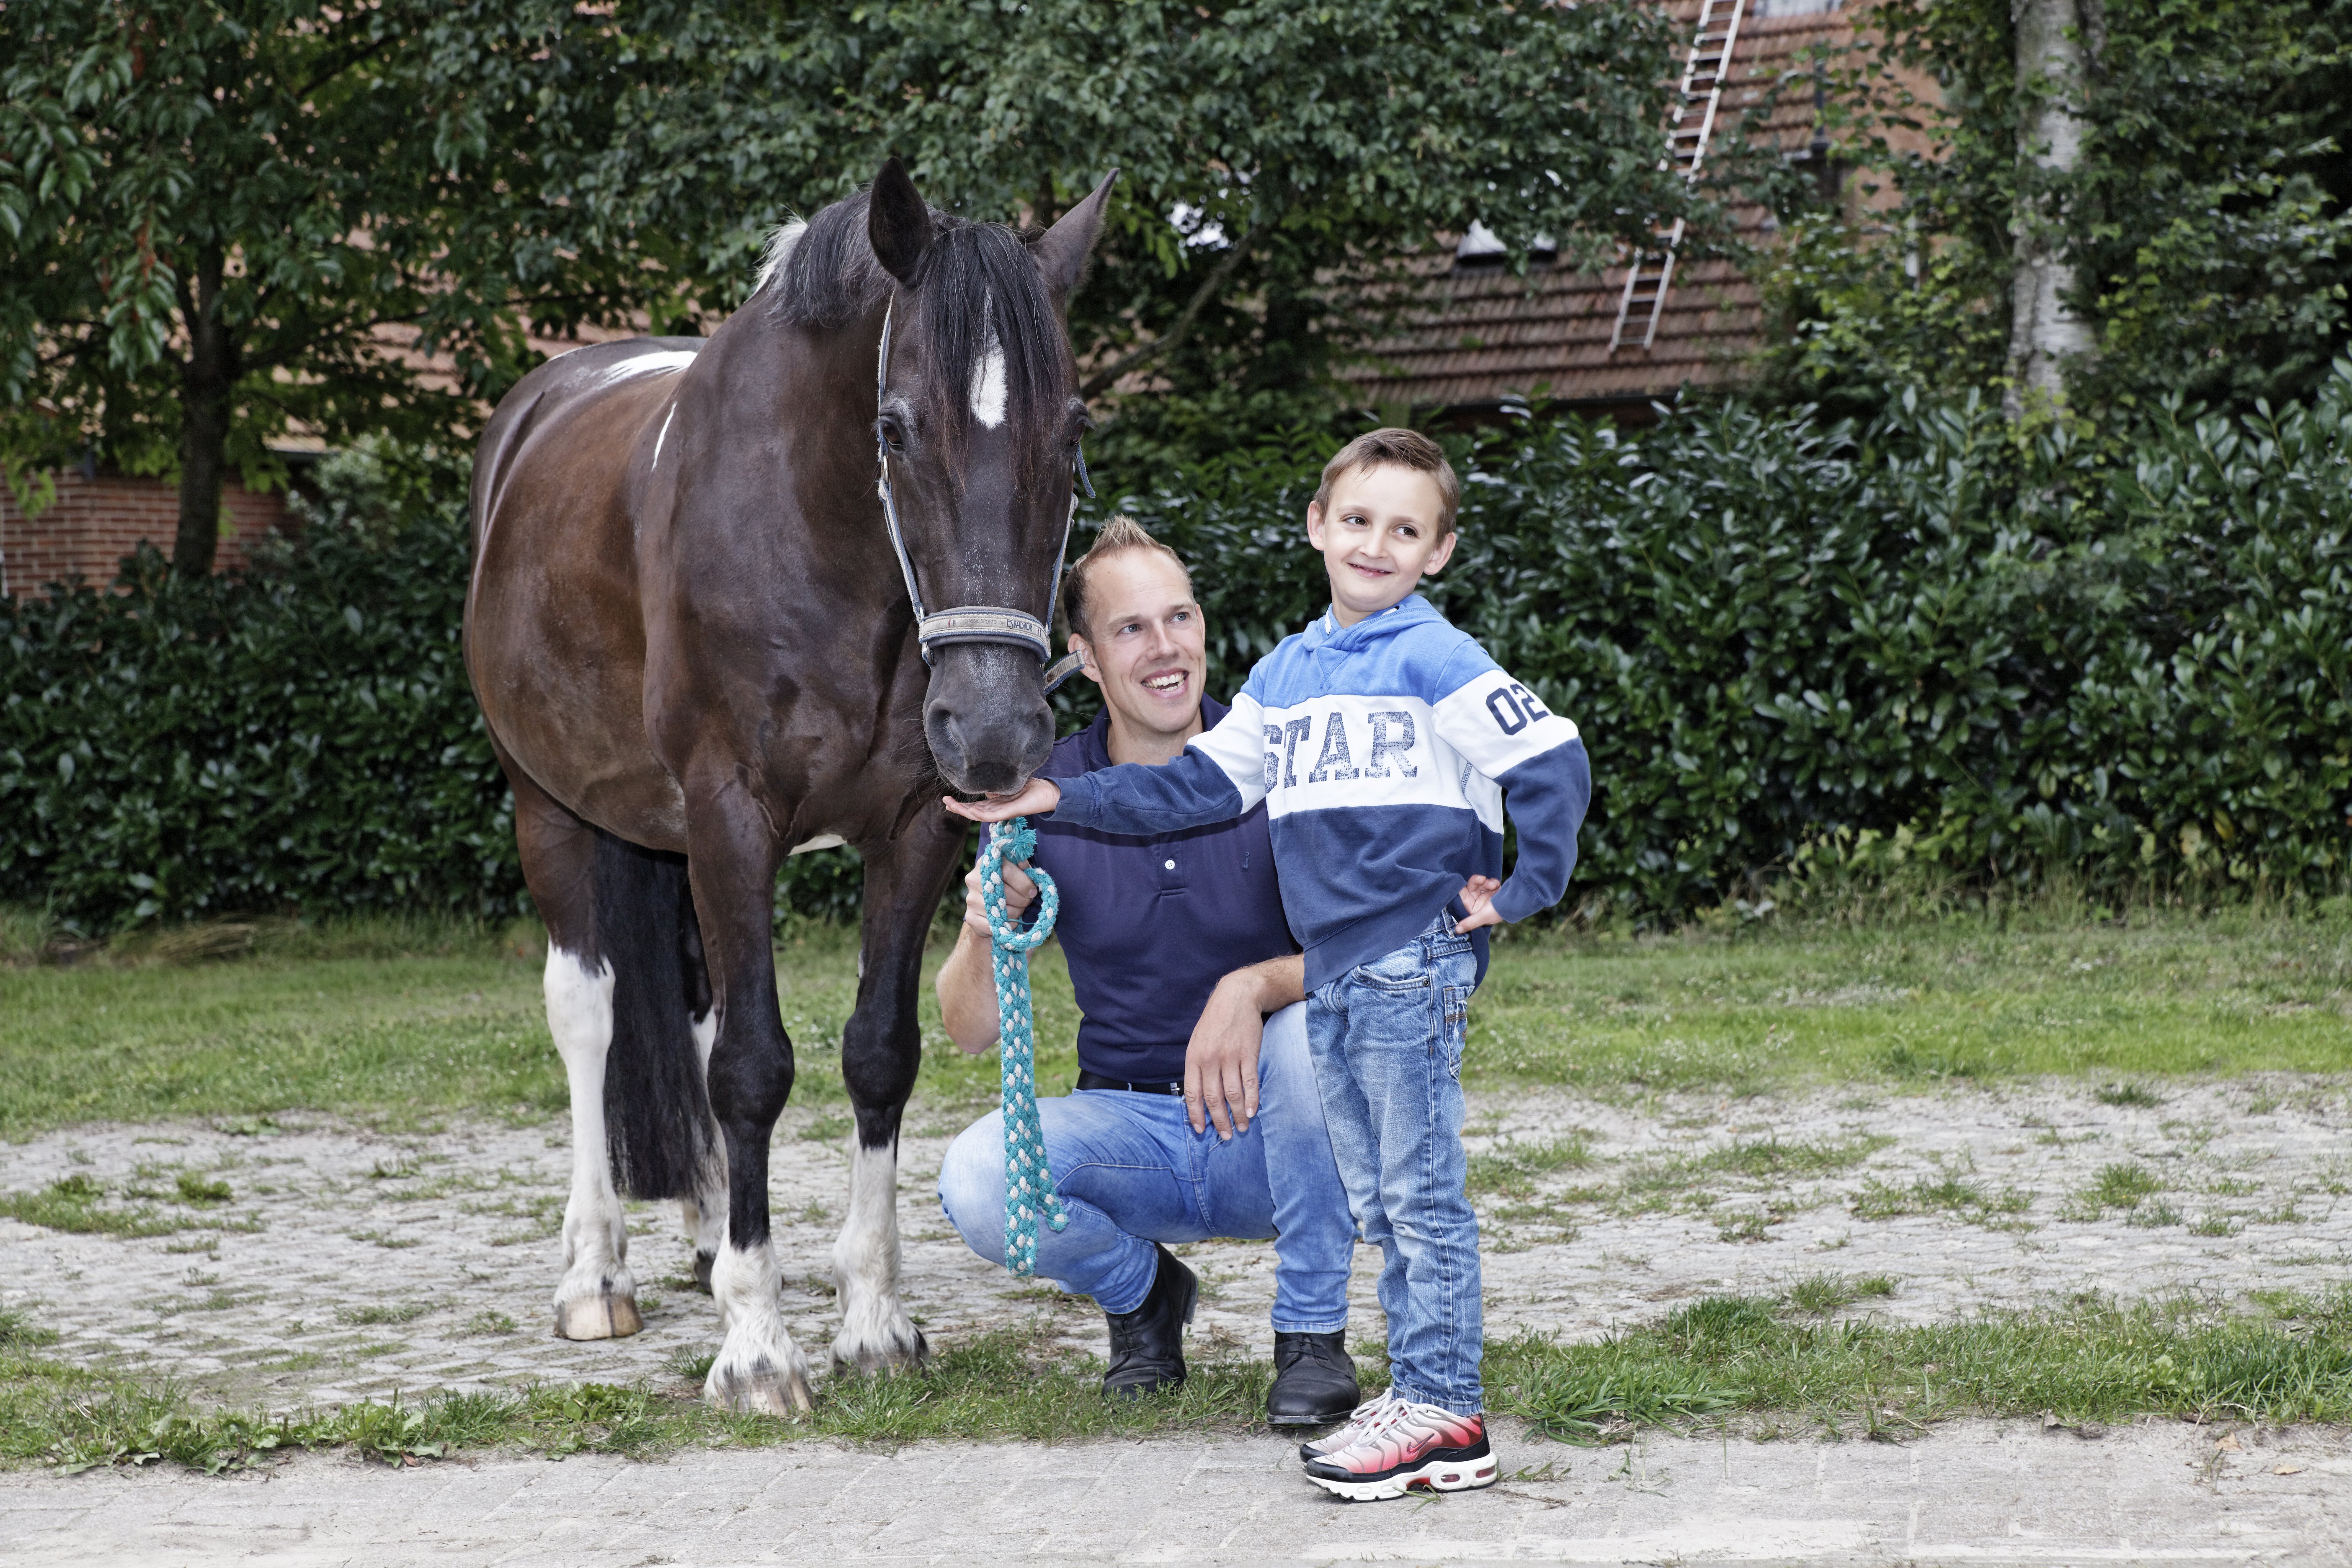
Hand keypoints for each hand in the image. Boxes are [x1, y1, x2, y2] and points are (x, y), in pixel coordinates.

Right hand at [942, 779, 1061, 822]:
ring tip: (950, 805)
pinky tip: (969, 811)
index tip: (948, 800)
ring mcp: (1002, 813)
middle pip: (973, 812)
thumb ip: (996, 787)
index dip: (961, 804)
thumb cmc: (1030, 787)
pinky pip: (991, 816)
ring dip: (963, 811)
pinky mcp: (1009, 813)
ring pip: (978, 815)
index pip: (975, 806)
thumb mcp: (1008, 785)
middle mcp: (997, 810)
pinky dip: (979, 814)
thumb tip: (985, 788)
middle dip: (958, 808)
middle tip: (944, 803)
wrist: (1047, 792)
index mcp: (996, 804)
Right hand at [962, 852, 1035, 936]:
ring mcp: (971, 898)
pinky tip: (1009, 920)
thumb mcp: (1015, 868)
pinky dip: (1007, 925)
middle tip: (1026, 901)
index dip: (1024, 883)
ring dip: (1016, 913)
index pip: (1007, 871)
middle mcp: (974, 879)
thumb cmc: (1006, 882)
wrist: (987, 901)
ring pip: (1003, 911)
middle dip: (1023, 900)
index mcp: (986, 863)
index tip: (1032, 891)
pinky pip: (995, 925)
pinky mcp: (971, 916)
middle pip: (1006, 893)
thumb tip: (1026, 868)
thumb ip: (1022, 866)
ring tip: (1017, 908)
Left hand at [1184, 976, 1264, 1138]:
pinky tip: (1252, 1111)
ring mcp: (1230, 1057)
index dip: (1196, 1114)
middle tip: (1225, 1136)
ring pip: (1233, 1094)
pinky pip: (1250, 1082)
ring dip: (1238, 1114)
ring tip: (1242, 1127)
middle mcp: (1210, 1059)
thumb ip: (1197, 1067)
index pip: (1193, 1093)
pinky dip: (1252, 1099)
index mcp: (1194, 1058)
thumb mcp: (1197, 1042)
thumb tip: (1198, 1096)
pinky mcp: (1248, 1053)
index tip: (1202, 1130)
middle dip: (1219, 1121)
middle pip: (1213, 1098)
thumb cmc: (1215, 1022)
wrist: (1236, 997)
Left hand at [1454, 874, 1503, 933]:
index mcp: (1474, 910)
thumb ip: (1470, 922)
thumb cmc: (1499, 911)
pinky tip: (1497, 885)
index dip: (1462, 890)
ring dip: (1487, 882)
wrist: (1517, 902)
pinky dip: (1493, 882)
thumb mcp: (1482, 916)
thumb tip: (1457, 931)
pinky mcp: (1494, 889)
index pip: (1463, 897)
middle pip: (1471, 887)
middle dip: (1478, 882)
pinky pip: (1489, 881)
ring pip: (1480, 883)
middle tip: (1483, 880)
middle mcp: (1479, 902)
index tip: (1463, 885)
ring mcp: (1487, 895)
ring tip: (1494, 885)